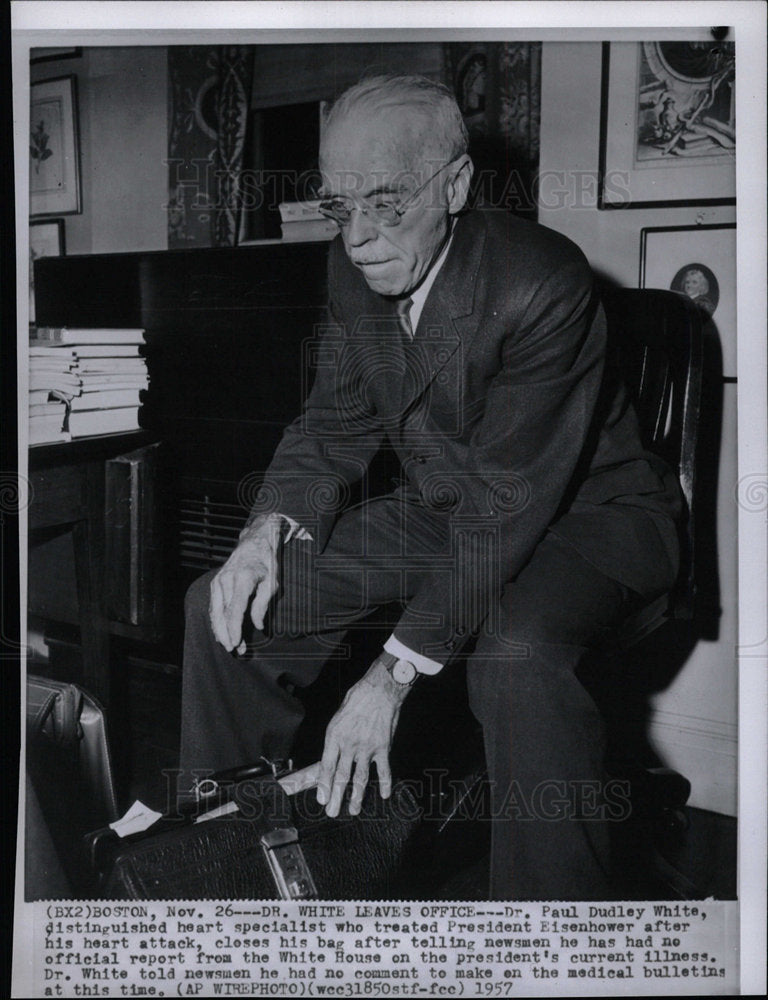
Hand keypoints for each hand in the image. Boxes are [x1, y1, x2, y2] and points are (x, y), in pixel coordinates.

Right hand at [209, 514, 281, 653]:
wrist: (254, 543)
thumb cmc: (266, 563)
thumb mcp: (272, 583)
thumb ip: (263, 605)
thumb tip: (257, 626)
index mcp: (243, 579)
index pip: (235, 610)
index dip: (234, 629)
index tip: (236, 644)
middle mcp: (227, 580)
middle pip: (222, 613)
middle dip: (227, 634)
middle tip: (235, 650)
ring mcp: (218, 581)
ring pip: (215, 611)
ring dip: (221, 630)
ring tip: (230, 646)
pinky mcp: (215, 583)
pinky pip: (213, 606)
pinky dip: (217, 621)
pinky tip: (222, 633)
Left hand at [317, 656, 412, 816]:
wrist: (379, 691)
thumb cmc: (357, 700)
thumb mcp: (338, 718)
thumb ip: (335, 739)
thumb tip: (332, 758)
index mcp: (334, 736)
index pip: (325, 766)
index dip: (322, 785)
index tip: (321, 799)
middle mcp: (349, 745)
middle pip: (341, 776)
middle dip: (335, 797)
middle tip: (332, 812)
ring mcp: (367, 748)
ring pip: (360, 778)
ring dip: (356, 796)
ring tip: (354, 810)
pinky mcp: (383, 748)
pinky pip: (383, 770)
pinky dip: (384, 784)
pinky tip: (383, 795)